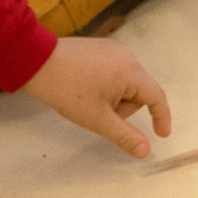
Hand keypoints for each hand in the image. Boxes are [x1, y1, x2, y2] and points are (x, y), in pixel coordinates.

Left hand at [19, 36, 171, 158]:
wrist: (35, 61)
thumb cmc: (67, 90)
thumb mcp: (97, 119)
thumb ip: (124, 135)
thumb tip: (145, 151)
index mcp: (131, 71)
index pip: (156, 96)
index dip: (161, 117)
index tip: (161, 135)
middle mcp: (126, 55)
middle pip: (138, 91)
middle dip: (123, 108)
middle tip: (98, 113)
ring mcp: (112, 48)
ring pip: (125, 82)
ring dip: (113, 97)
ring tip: (87, 100)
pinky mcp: (99, 46)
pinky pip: (113, 71)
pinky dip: (105, 85)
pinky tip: (84, 88)